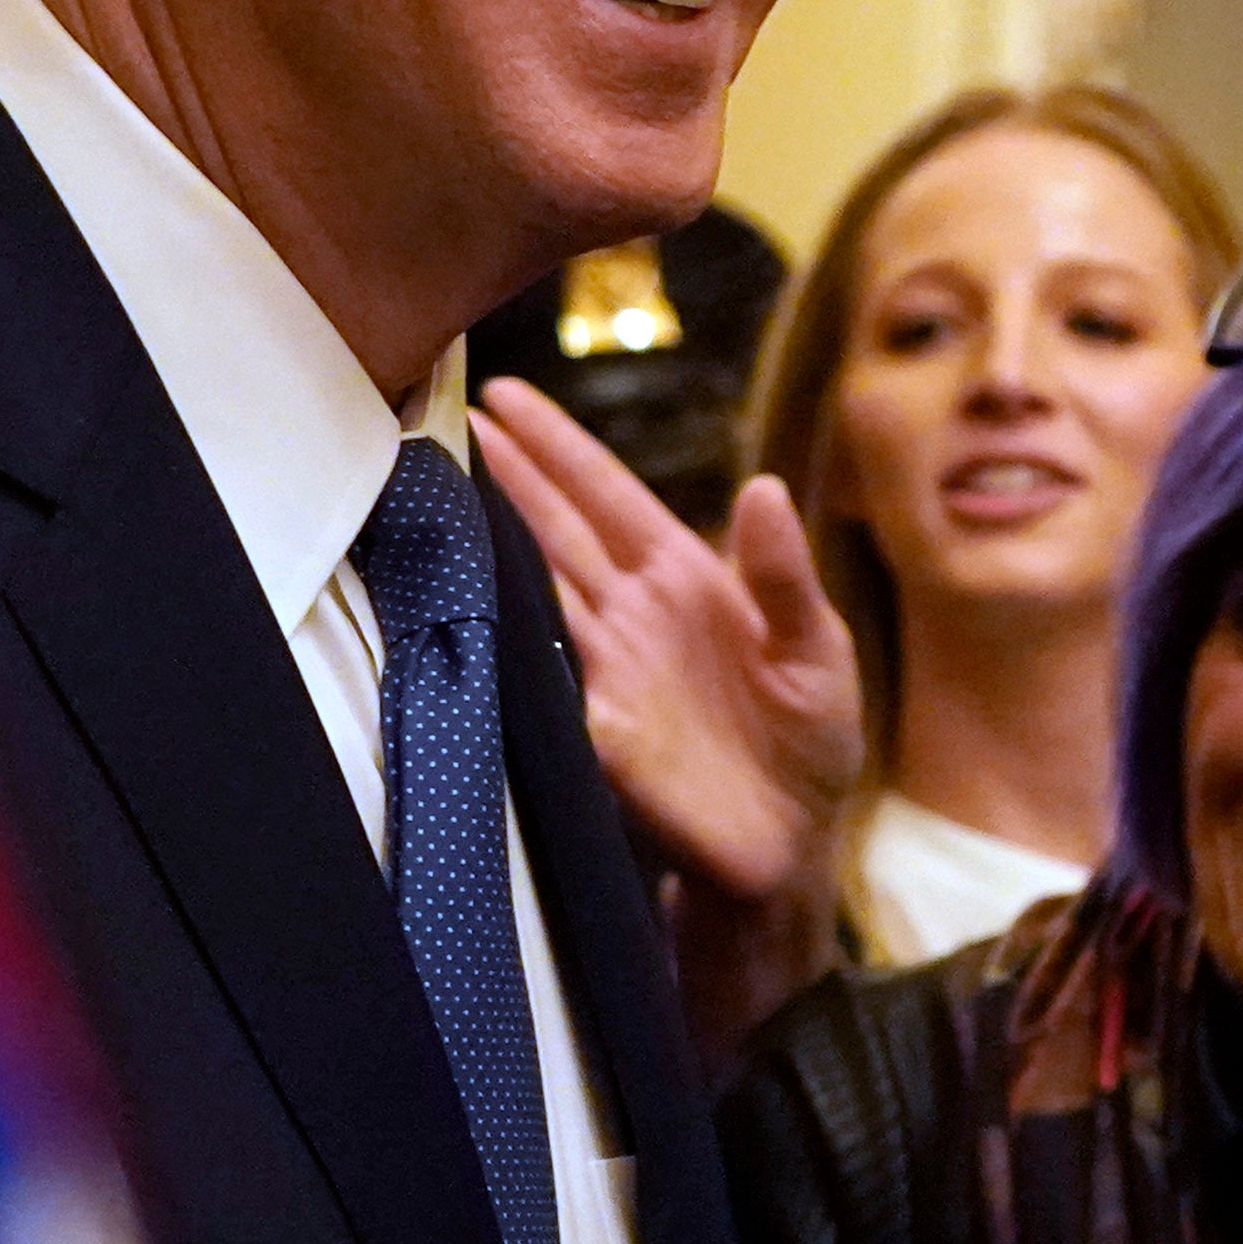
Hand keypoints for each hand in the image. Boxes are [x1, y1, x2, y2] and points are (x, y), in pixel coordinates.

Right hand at [473, 375, 865, 907]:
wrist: (791, 847)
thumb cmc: (812, 744)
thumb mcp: (817, 651)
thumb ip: (785, 576)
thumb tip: (764, 486)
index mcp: (685, 579)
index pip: (607, 496)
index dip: (557, 447)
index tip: (504, 396)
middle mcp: (631, 614)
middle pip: (550, 529)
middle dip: (499, 475)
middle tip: (435, 418)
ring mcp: (602, 669)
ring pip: (528, 590)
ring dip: (481, 543)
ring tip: (425, 486)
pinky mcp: (589, 729)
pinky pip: (531, 676)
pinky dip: (495, 641)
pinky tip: (452, 599)